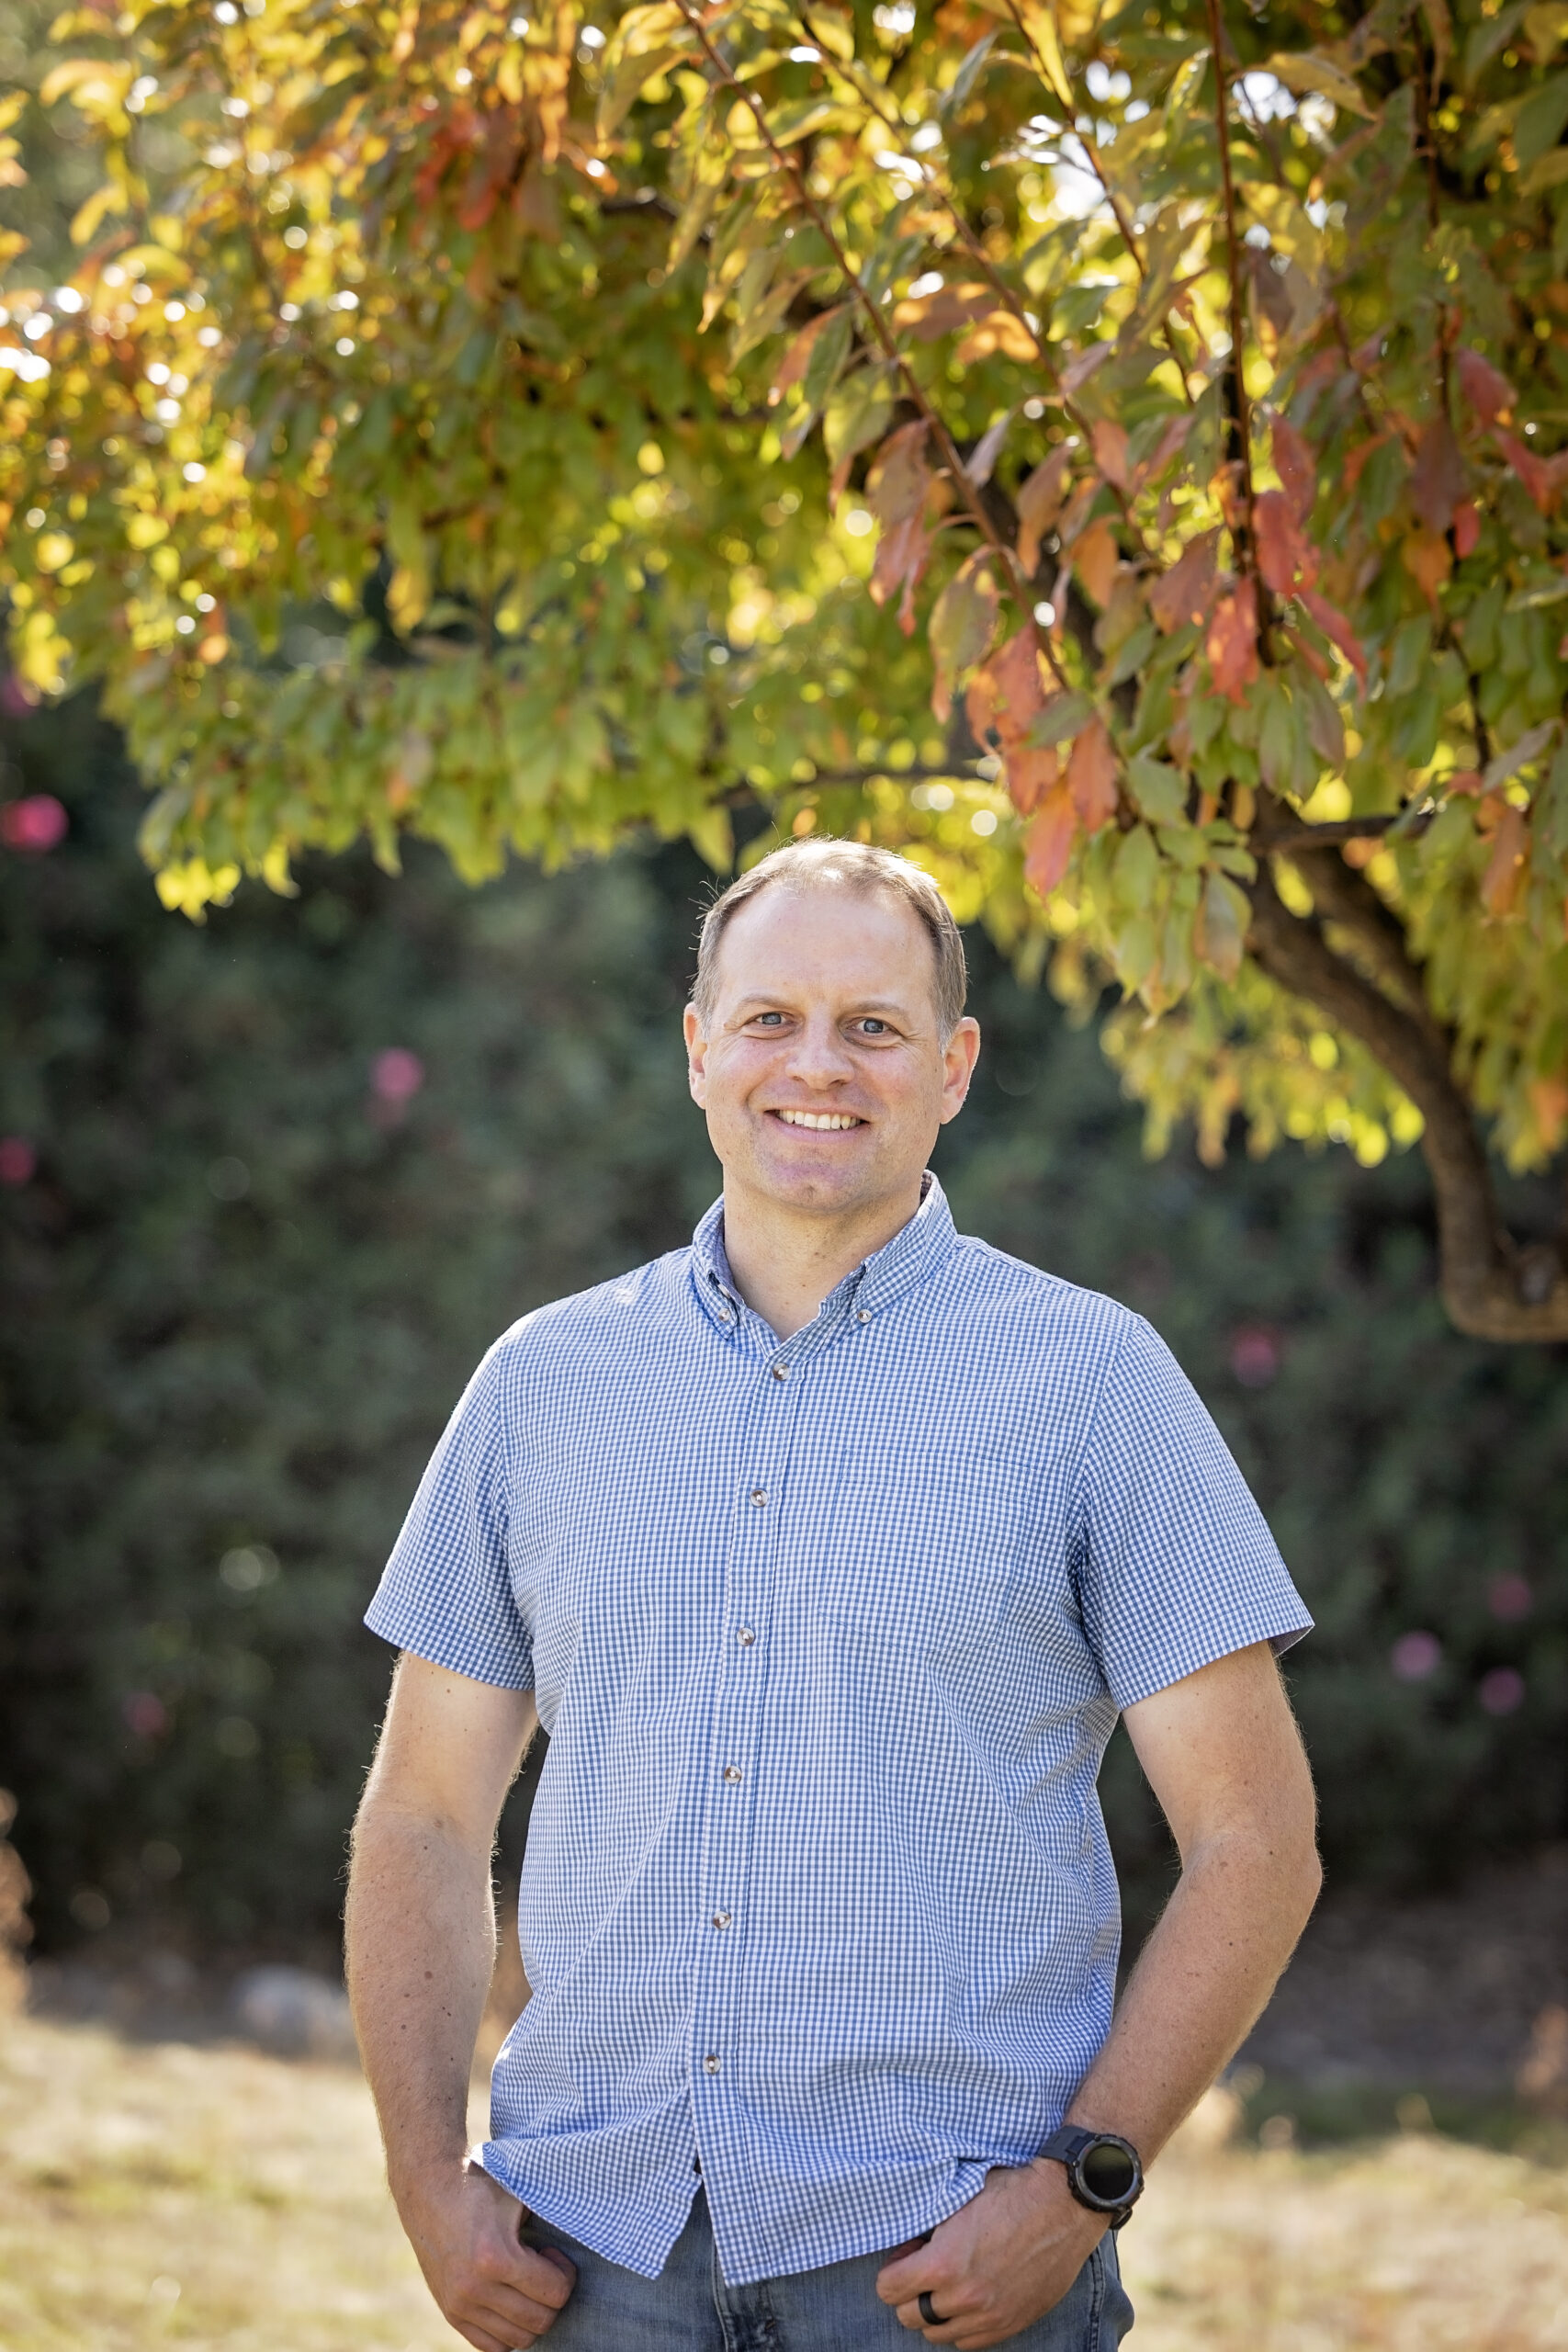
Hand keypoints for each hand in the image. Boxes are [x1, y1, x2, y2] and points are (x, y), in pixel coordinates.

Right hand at [393, 2154, 575, 2351]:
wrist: (430, 2191)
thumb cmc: (481, 2188)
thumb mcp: (518, 2195)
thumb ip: (547, 2218)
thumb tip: (585, 2230)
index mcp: (495, 2257)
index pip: (554, 2293)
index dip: (565, 2275)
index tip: (553, 2255)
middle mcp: (474, 2289)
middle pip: (539, 2322)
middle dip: (553, 2299)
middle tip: (543, 2270)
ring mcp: (459, 2305)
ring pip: (517, 2340)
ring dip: (532, 2317)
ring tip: (526, 2284)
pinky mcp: (450, 2313)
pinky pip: (491, 2346)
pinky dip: (509, 2332)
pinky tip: (511, 2301)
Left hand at [875, 2159, 1106, 2349]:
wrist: (1064, 2206)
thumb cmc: (1011, 2194)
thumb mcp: (958, 2200)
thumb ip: (929, 2231)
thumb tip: (909, 2245)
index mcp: (943, 2264)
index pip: (888, 2289)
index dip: (892, 2269)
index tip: (907, 2255)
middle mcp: (963, 2298)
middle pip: (909, 2317)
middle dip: (910, 2292)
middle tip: (925, 2268)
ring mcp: (989, 2316)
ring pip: (938, 2335)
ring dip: (935, 2312)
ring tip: (948, 2284)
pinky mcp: (1011, 2324)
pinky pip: (969, 2343)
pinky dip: (962, 2326)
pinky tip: (970, 2299)